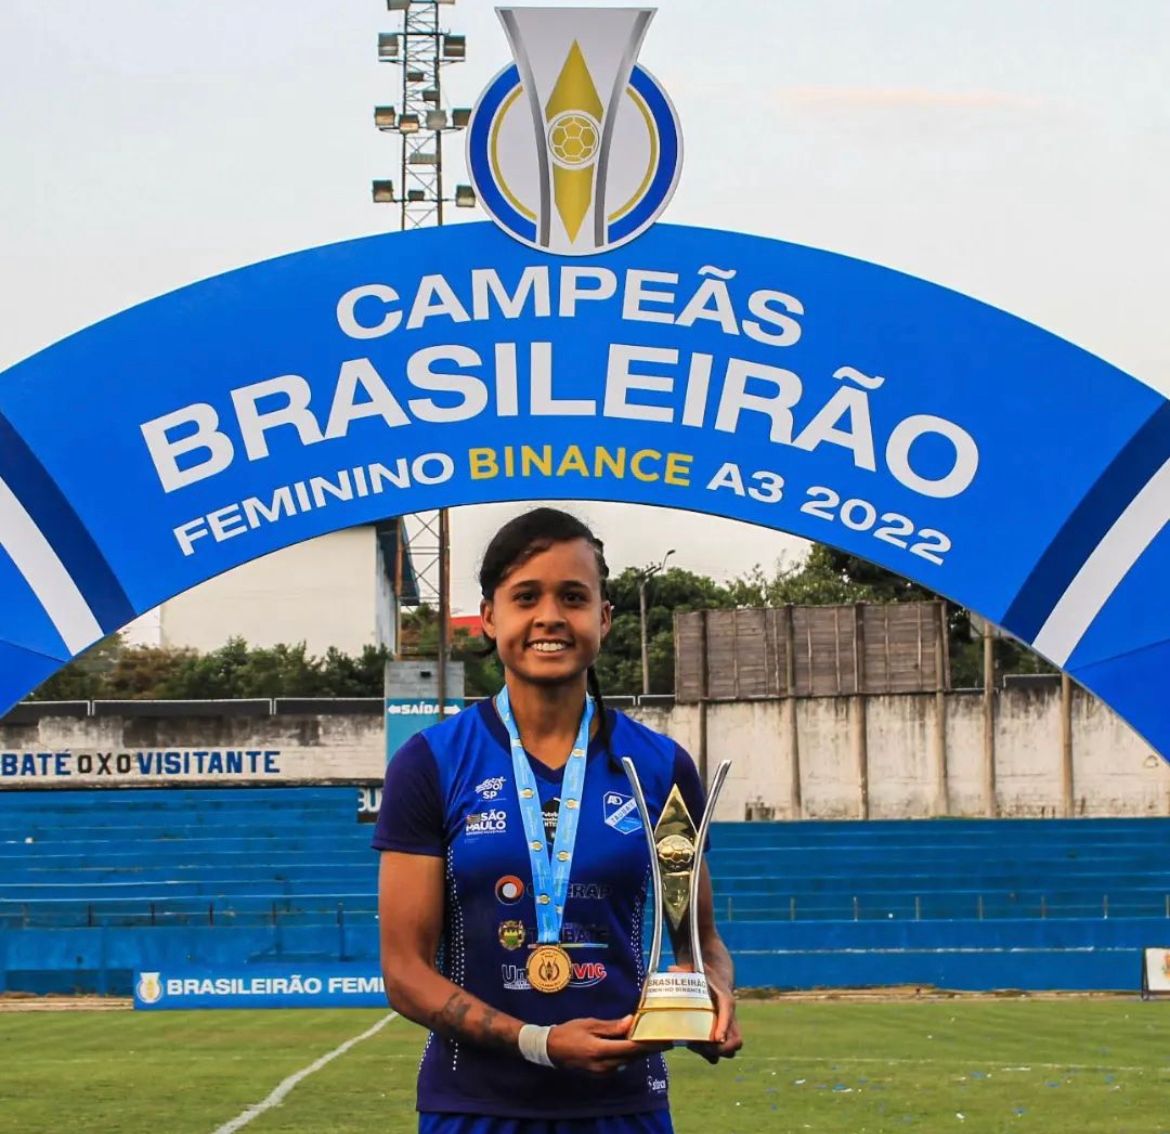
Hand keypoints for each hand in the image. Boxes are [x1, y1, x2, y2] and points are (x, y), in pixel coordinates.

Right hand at [546, 1016, 670, 1074]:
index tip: (663, 1039)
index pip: (630, 1048)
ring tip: (655, 1041)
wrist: (551, 1050)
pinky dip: (629, 1055)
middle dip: (649, 1049)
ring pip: (627, 1062)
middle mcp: (604, 1066)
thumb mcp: (590, 1024)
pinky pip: (620, 1064)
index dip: (648, 1044)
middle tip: (666, 1040)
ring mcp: (602, 1072)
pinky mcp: (601, 1074)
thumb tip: (631, 1022)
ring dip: (640, 1052)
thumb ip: (611, 1026)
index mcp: (600, 1051)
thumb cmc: (569, 1032)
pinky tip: (636, 1047)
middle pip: (632, 1057)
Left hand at [668, 965, 742, 1063]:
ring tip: (695, 1046)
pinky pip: (721, 1052)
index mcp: (726, 1000)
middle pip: (736, 1041)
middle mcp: (730, 1017)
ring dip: (715, 1053)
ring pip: (731, 1049)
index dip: (723, 1027)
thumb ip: (684, 970)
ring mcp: (727, 1029)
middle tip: (701, 1046)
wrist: (716, 980)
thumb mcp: (696, 970)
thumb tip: (671, 969)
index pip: (728, 1014)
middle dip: (721, 1048)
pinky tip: (693, 1046)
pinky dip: (709, 1054)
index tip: (716, 1038)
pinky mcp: (721, 1036)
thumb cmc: (704, 976)